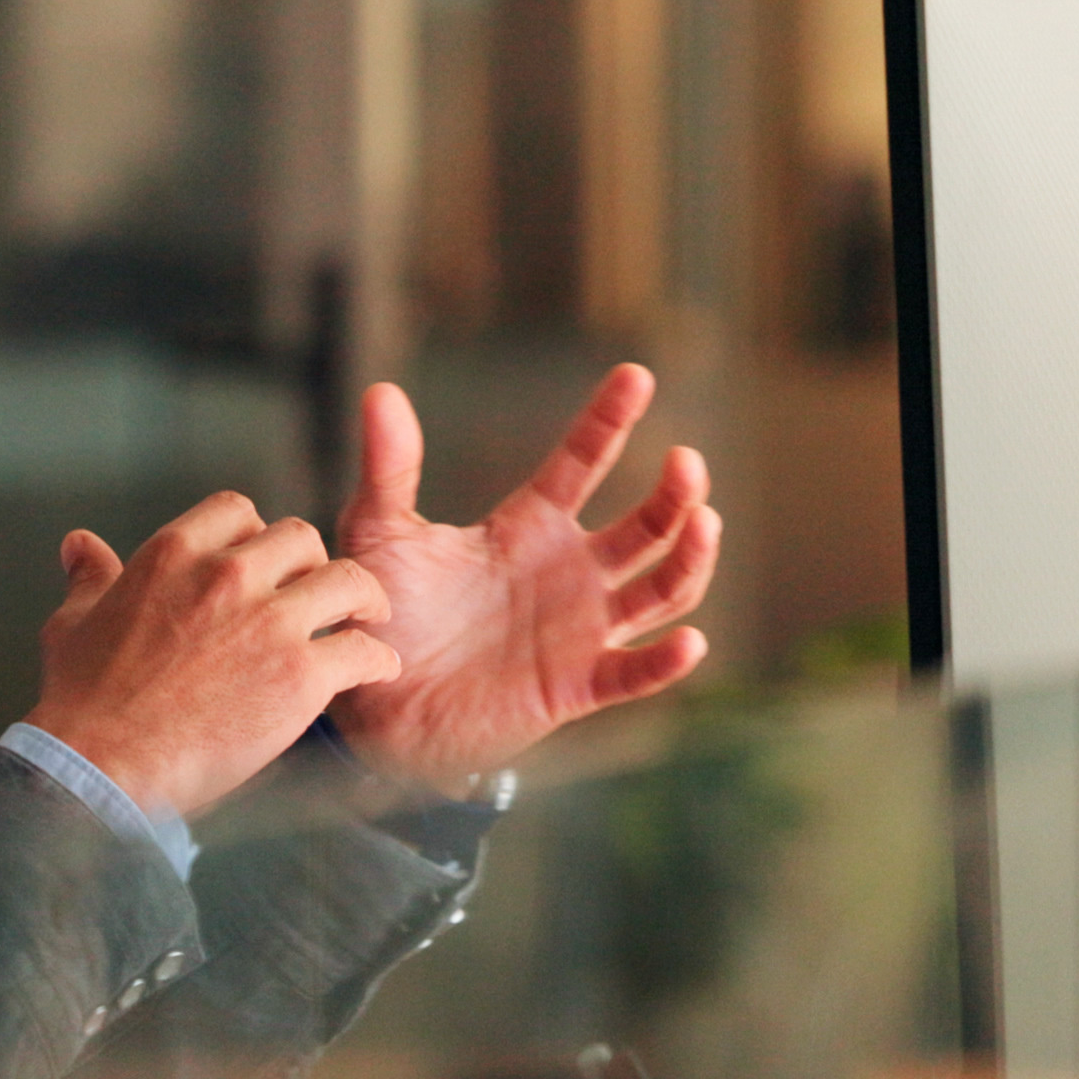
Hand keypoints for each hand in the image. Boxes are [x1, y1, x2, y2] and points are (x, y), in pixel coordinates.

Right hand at [29, 492, 399, 816]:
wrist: (105, 764)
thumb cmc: (85, 701)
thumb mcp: (74, 623)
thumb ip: (90, 577)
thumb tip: (79, 545)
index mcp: (174, 554)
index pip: (237, 510)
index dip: (256, 533)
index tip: (263, 561)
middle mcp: (227, 575)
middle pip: (300, 538)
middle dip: (312, 564)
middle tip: (316, 592)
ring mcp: (269, 622)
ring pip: (347, 580)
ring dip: (362, 599)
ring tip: (366, 618)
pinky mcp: (300, 675)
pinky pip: (363, 651)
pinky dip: (376, 660)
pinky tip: (376, 669)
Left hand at [326, 365, 719, 787]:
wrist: (375, 703)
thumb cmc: (384, 614)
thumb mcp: (380, 533)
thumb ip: (389, 467)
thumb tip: (379, 392)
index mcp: (528, 526)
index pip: (581, 462)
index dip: (609, 419)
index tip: (636, 375)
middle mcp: (569, 571)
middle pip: (646, 525)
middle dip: (675, 493)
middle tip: (686, 461)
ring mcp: (581, 629)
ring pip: (662, 590)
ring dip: (690, 558)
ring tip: (704, 520)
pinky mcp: (576, 686)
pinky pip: (634, 674)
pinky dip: (665, 662)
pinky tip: (689, 643)